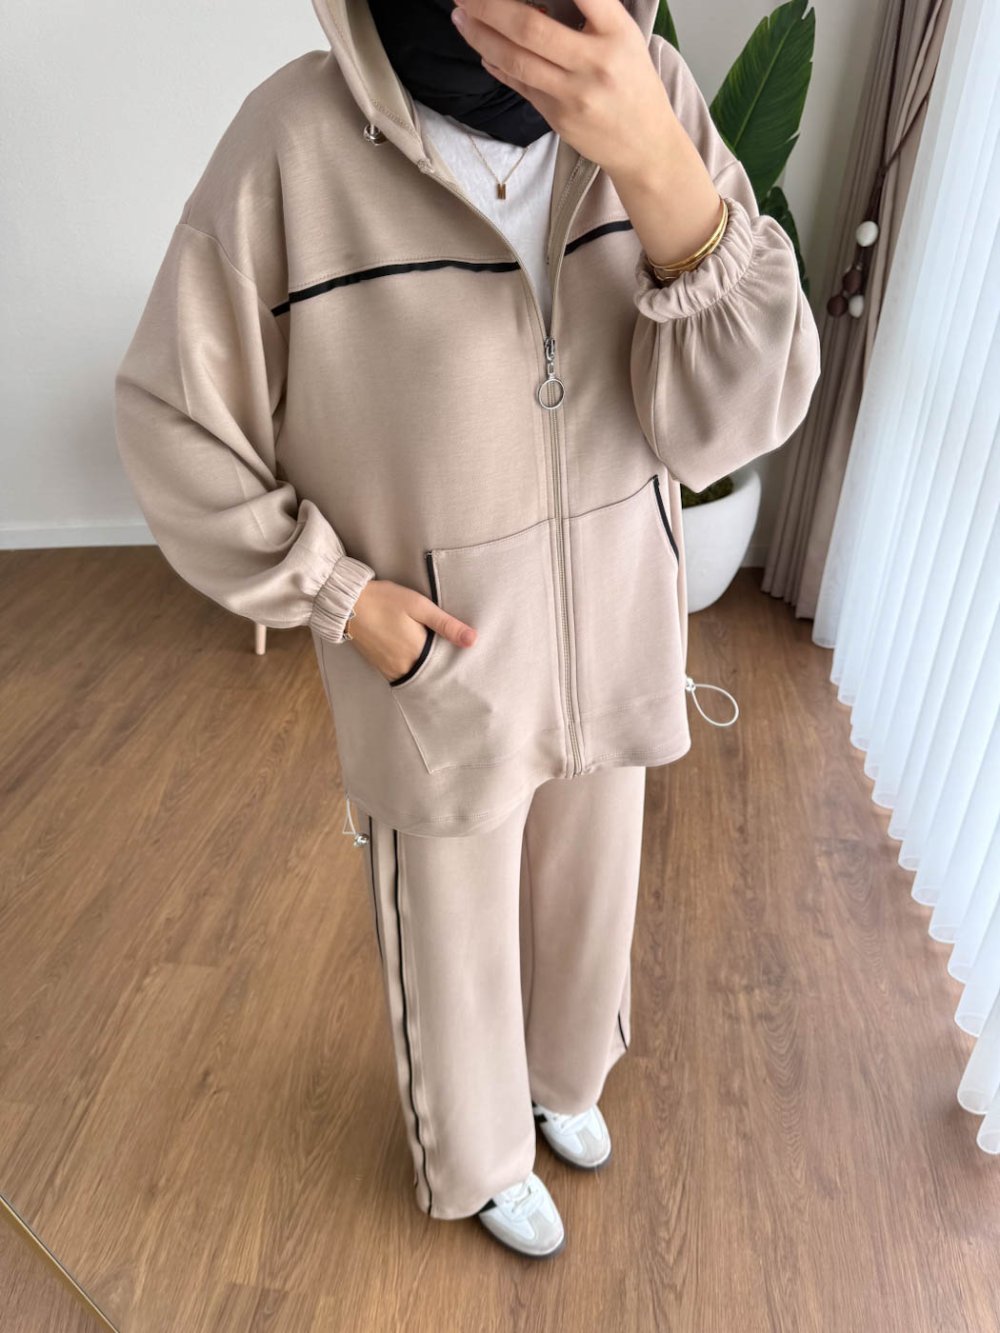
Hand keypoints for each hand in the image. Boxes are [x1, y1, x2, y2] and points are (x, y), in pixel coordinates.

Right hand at [347, 579, 477, 682]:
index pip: (446, 666)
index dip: (456, 661)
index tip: (465, 656)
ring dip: (427, 669)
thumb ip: (446, 624)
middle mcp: (403, 667)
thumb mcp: (419, 606)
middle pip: (431, 674)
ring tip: (436, 656)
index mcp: (417, 653)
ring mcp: (390, 670)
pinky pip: (403, 674)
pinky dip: (412, 668)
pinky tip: (417, 657)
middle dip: (442, 668)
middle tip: (453, 657)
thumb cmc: (384, 600)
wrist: (348, 604)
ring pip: (417, 676)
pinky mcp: (381, 668)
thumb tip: (473, 640)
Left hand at [449, 0, 722, 269]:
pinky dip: (495, 64)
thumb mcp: (623, 36)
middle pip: (530, 28)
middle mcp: (594, 62)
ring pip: (516, 60)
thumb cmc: (633, 83)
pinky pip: (519, 84)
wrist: (645, 145)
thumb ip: (588, 13)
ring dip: (480, 36)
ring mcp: (573, 93)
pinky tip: (480, 48)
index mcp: (616, 32)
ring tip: (460, 16)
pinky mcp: (557, 117)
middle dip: (489, 6)